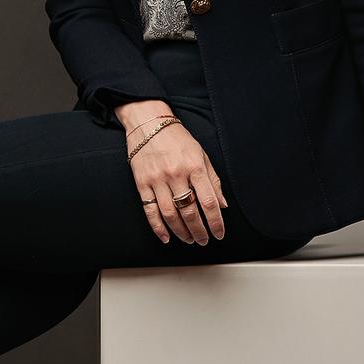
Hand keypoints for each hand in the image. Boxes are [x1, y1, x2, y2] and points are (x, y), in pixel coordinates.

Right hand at [128, 119, 227, 244]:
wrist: (148, 123)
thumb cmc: (177, 139)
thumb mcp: (201, 155)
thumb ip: (213, 180)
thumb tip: (222, 205)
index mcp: (194, 166)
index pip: (208, 201)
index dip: (215, 222)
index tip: (219, 234)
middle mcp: (176, 174)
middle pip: (189, 211)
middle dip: (199, 231)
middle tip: (204, 240)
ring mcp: (157, 180)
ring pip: (170, 215)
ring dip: (181, 232)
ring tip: (189, 239)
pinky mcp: (142, 183)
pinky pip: (150, 210)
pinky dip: (158, 227)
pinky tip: (166, 237)